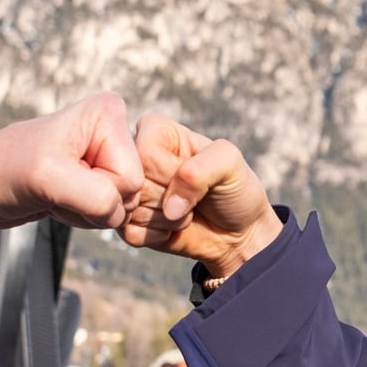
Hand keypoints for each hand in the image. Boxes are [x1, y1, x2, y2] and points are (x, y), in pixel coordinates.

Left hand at [0, 93, 143, 229]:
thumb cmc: (4, 170)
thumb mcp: (48, 178)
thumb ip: (96, 196)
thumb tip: (119, 212)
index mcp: (109, 115)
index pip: (131, 178)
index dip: (97, 190)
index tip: (64, 177)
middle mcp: (113, 131)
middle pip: (131, 193)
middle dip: (93, 202)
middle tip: (58, 188)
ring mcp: (106, 156)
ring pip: (121, 207)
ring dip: (85, 211)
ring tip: (56, 192)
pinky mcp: (98, 177)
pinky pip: (109, 212)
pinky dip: (82, 215)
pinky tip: (60, 198)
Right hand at [120, 113, 282, 278]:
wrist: (239, 231)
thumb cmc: (235, 188)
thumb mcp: (230, 164)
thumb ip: (201, 170)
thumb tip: (169, 207)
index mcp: (157, 131)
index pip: (146, 153)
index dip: (171, 173)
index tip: (192, 174)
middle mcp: (138, 158)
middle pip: (136, 183)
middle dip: (170, 199)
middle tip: (192, 197)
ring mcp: (131, 191)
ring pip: (132, 210)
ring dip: (167, 220)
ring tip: (186, 210)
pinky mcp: (128, 222)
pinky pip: (130, 233)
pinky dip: (158, 235)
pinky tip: (173, 227)